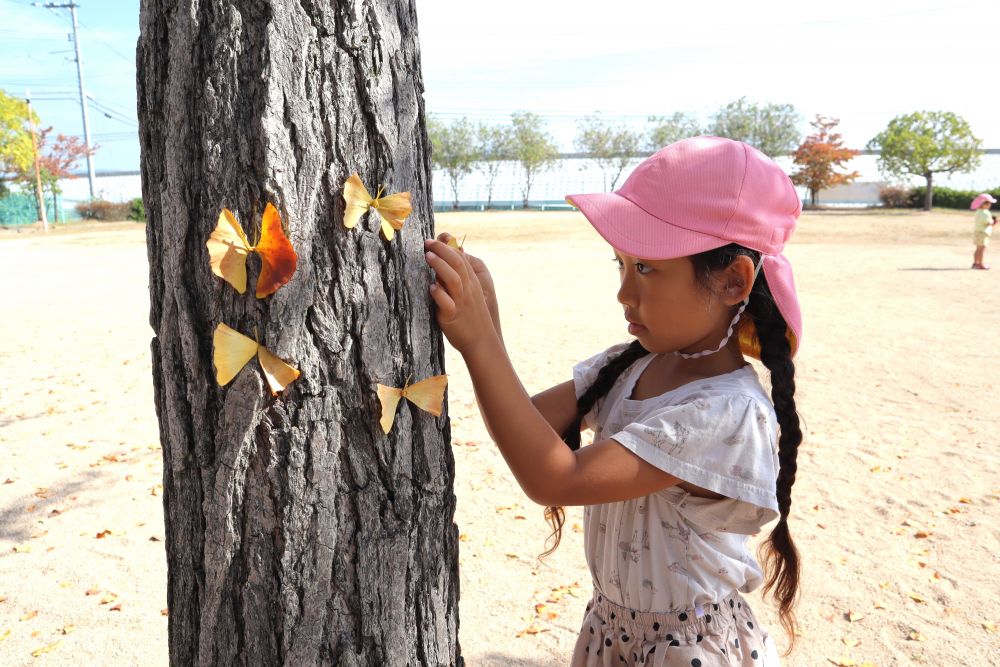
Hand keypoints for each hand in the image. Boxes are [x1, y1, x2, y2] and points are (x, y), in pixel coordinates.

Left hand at [424, 234, 499, 354]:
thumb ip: (462, 277)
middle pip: (458, 264)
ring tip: (428, 256)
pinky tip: (431, 287)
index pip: (462, 259)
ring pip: (453, 280)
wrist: (482, 342)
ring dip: (440, 266)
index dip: (450, 246)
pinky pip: (447, 304)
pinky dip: (439, 294)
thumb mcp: (471, 294)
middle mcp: (468, 290)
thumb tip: (452, 258)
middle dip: (443, 251)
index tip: (438, 237)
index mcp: (471, 283)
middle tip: (428, 243)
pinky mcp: (453, 317)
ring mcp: (461, 303)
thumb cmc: (472, 317)